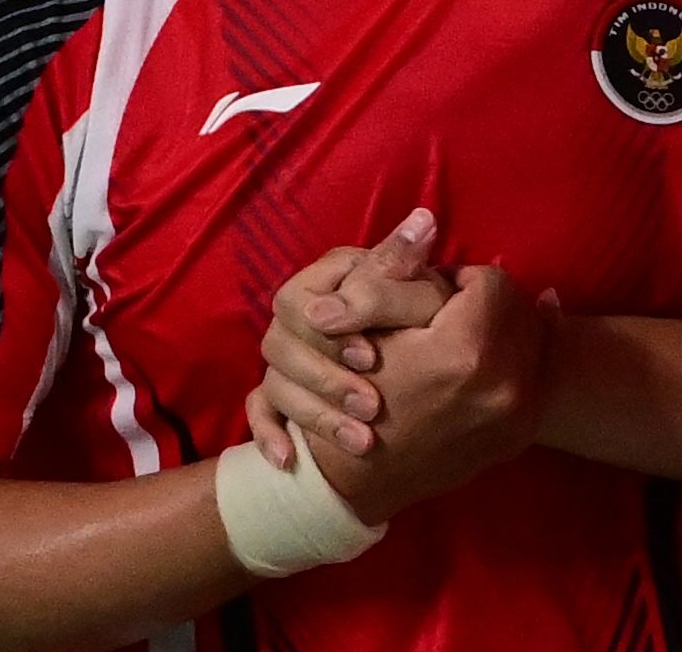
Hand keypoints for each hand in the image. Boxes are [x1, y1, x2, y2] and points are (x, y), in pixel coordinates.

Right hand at [245, 209, 454, 465]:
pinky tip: (291, 459)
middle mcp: (297, 318)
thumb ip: (405, 266)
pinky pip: (259, 413)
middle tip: (373, 405)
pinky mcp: (281, 397)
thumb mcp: (415, 292)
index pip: (299, 299)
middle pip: (281, 345)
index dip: (332, 330)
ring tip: (362, 441)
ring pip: (276, 384)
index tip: (372, 357)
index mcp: (323, 283)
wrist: (420, 376)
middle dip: (328, 379)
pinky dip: (270, 435)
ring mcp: (285, 360)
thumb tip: (422, 221)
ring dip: (316, 414)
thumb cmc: (418, 320)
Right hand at [301, 265, 551, 523]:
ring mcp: (518, 418)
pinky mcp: (519, 437)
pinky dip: (518, 362)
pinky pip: (537, 378)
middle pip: (517, 309)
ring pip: (532, 341)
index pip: (488, 281)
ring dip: (503, 329)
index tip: (430, 298)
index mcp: (469, 352)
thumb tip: (427, 219)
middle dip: (484, 304)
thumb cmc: (351, 393)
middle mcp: (508, 387)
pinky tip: (494, 360)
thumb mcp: (368, 324)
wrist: (357, 480)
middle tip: (448, 314)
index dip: (454, 281)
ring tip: (466, 335)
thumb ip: (398, 271)